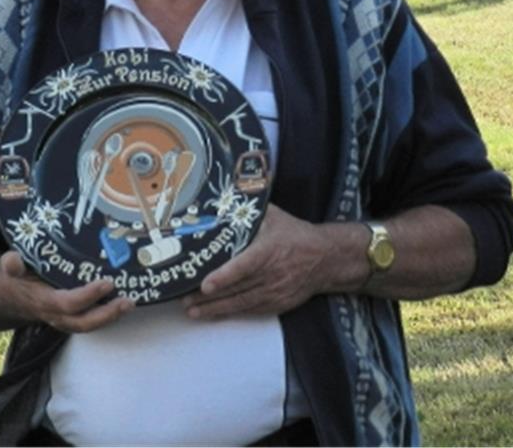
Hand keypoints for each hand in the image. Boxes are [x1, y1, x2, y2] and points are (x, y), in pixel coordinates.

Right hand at [0, 249, 132, 332]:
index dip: (87, 296)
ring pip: (89, 324)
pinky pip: (91, 319)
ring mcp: (64, 319)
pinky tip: (121, 302)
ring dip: (111, 316)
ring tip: (129, 303)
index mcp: (43, 302)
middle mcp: (55, 315)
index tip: (107, 283)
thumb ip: (11, 265)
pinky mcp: (71, 316)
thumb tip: (12, 259)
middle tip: (127, 301)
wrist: (9, 295)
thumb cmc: (14, 278)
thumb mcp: (9, 269)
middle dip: (107, 314)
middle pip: (83, 322)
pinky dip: (107, 314)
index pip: (68, 304)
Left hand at [183, 205, 333, 318]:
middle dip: (209, 298)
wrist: (328, 259)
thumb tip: (223, 200)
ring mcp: (275, 291)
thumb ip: (249, 210)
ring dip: (216, 309)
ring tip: (193, 312)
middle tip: (185, 301)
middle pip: (237, 289)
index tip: (206, 285)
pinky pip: (252, 310)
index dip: (224, 276)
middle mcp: (271, 274)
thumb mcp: (274, 217)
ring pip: (242, 303)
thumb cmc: (296, 235)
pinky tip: (215, 314)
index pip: (244, 265)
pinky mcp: (279, 303)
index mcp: (269, 251)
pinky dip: (232, 313)